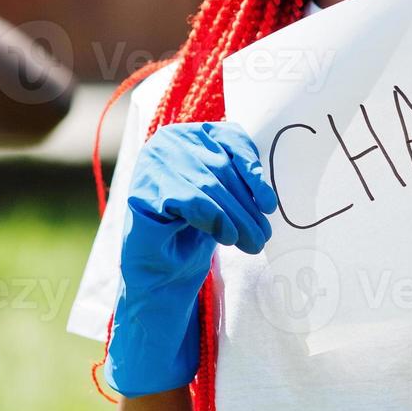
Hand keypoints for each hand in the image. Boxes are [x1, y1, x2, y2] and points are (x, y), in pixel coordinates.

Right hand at [105, 122, 278, 397]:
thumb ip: (239, 180)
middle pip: (222, 166)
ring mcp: (150, 165)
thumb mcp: (224, 200)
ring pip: (210, 184)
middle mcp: (166, 141)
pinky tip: (224, 237)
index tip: (269, 202)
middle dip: (248, 205)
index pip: (230, 138)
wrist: (159, 277)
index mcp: (189, 134)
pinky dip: (214, 219)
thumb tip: (268, 190)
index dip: (253, 168)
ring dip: (237, 217)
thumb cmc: (194, 234)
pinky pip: (191, 199)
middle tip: (263, 236)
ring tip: (251, 242)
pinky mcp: (141, 192)